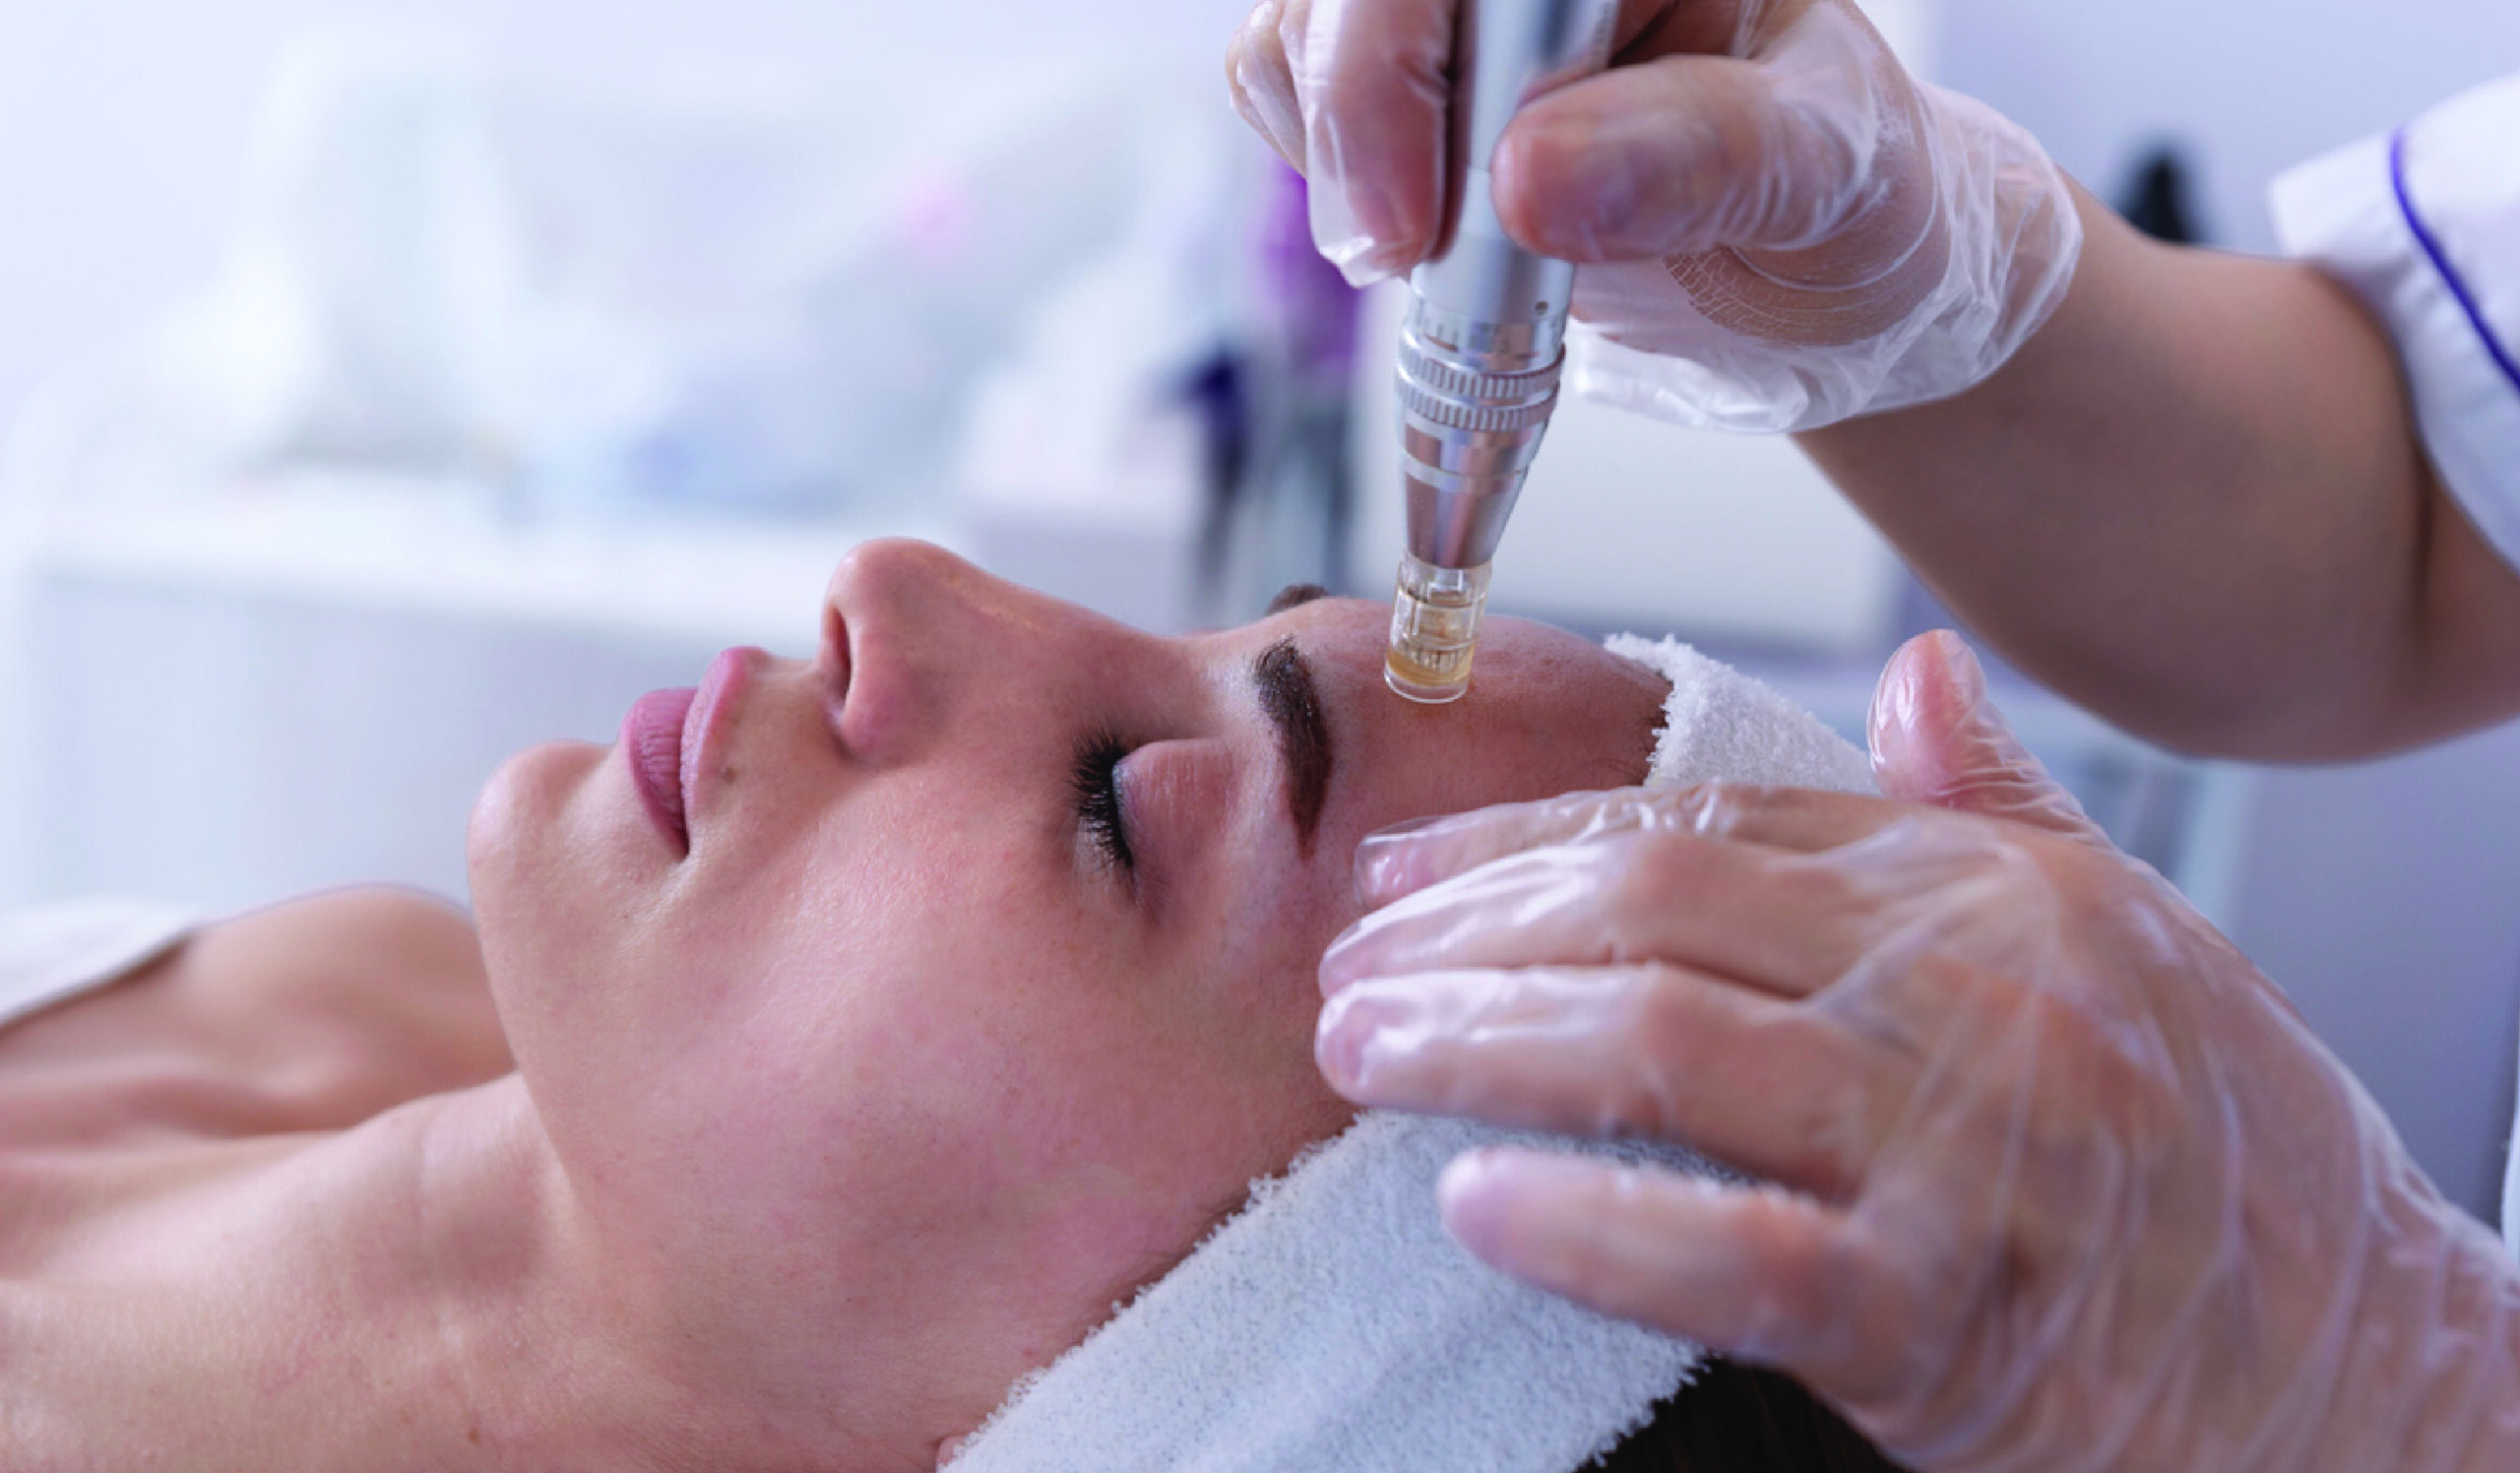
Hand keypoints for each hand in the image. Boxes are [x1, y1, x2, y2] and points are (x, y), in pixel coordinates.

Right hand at [1226, 0, 2082, 429]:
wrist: (1828, 279)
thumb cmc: (1854, 202)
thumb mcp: (1827, 181)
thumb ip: (1698, 162)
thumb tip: (1530, 180)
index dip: (1395, 62)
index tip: (1412, 224)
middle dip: (1357, 118)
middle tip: (1406, 258)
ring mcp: (1462, 11)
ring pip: (1300, 30)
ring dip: (1344, 162)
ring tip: (1454, 257)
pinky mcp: (1405, 69)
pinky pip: (1293, 90)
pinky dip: (1339, 186)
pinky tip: (1432, 235)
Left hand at [1314, 632, 2519, 1472]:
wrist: (2370, 1374)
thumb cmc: (2234, 1161)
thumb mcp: (2132, 939)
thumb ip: (1995, 804)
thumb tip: (1913, 665)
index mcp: (1988, 887)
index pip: (1706, 816)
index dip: (1525, 835)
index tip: (1400, 870)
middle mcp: (1971, 986)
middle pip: (1651, 906)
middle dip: (1466, 931)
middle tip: (1342, 971)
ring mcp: (1962, 1148)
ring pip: (1658, 1048)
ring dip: (1474, 1044)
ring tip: (1356, 1055)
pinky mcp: (1948, 1320)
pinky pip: (1732, 1255)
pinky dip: (1588, 1228)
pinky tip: (1471, 1205)